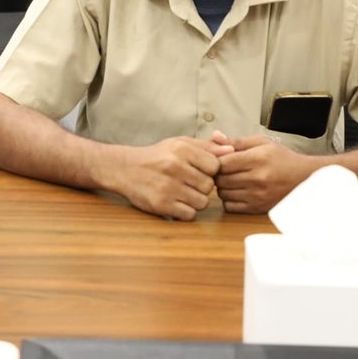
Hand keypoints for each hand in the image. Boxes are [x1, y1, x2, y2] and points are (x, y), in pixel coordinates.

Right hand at [105, 137, 229, 220]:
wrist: (126, 169)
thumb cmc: (158, 156)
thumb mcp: (181, 143)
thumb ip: (208, 147)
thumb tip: (232, 149)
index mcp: (182, 149)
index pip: (215, 166)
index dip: (211, 171)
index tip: (200, 171)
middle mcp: (175, 166)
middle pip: (209, 186)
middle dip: (203, 187)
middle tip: (189, 182)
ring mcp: (167, 186)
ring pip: (201, 202)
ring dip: (195, 200)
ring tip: (182, 192)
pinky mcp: (161, 204)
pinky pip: (189, 215)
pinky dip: (185, 211)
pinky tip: (176, 202)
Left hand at [212, 131, 313, 213]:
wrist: (303, 178)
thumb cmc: (282, 158)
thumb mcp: (262, 143)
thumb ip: (236, 141)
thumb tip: (214, 136)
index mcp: (257, 159)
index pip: (222, 162)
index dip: (216, 160)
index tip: (220, 158)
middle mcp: (257, 179)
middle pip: (220, 179)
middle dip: (218, 174)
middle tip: (224, 169)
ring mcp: (257, 196)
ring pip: (223, 194)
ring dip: (222, 187)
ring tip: (231, 179)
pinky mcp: (257, 208)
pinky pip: (230, 207)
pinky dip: (228, 200)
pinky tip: (237, 191)